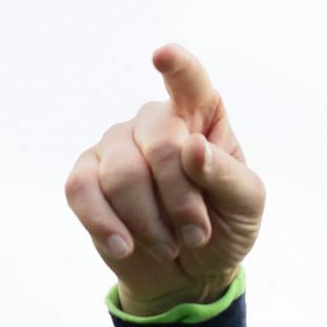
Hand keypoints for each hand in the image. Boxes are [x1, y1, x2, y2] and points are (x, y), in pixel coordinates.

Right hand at [65, 46, 265, 314]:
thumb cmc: (224, 225)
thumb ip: (226, 175)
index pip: (190, 83)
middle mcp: (154, 122)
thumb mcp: (245, 205)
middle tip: (198, 234)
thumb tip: (192, 147)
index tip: (164, 56)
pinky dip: (107, 225)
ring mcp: (115, 145)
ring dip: (152, 223)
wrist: (189, 270)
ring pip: (122, 176)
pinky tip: (126, 246)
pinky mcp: (85, 176)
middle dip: (182, 201)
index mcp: (200, 117)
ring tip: (171, 245)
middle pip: (161, 146)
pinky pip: (82, 191)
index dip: (178, 68)